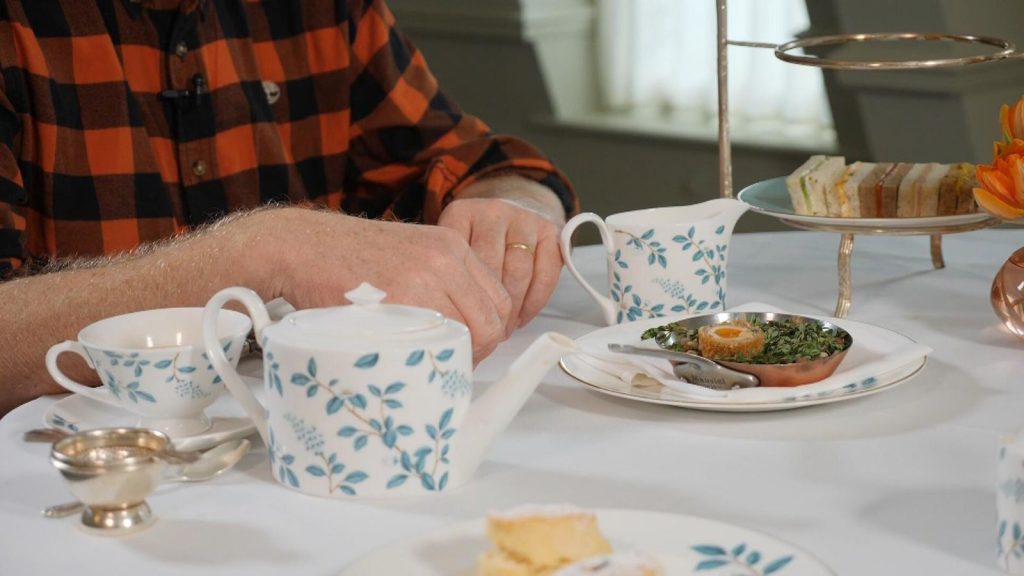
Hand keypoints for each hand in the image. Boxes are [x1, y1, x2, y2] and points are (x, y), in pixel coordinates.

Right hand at [245, 208, 512, 360]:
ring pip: (469, 332)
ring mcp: (424, 277)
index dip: (491, 332)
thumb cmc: (348, 257)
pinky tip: (414, 361)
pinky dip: (430, 357)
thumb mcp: (408, 254)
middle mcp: (446, 258)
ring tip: (433, 366)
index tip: (471, 348)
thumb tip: (464, 327)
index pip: (498, 300)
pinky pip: (434, 339)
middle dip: (481, 351)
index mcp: (452, 246)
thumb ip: (440, 281)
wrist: (301, 246)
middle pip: (491, 320)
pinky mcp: (398, 297)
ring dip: (458, 357)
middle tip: (454, 365)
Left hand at [437, 176, 565, 332]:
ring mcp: (523, 218)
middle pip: (490, 268)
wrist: (512, 213)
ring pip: (519, 272)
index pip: (459, 260)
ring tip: (503, 330)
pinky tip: (523, 316)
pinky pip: (546, 274)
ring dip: (512, 308)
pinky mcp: (550, 230)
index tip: (462, 323)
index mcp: (461, 213)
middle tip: (483, 333)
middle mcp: (492, 211)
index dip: (461, 298)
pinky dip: (535, 301)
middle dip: (488, 308)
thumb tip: (446, 320)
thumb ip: (445, 273)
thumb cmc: (476, 241)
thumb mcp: (449, 247)